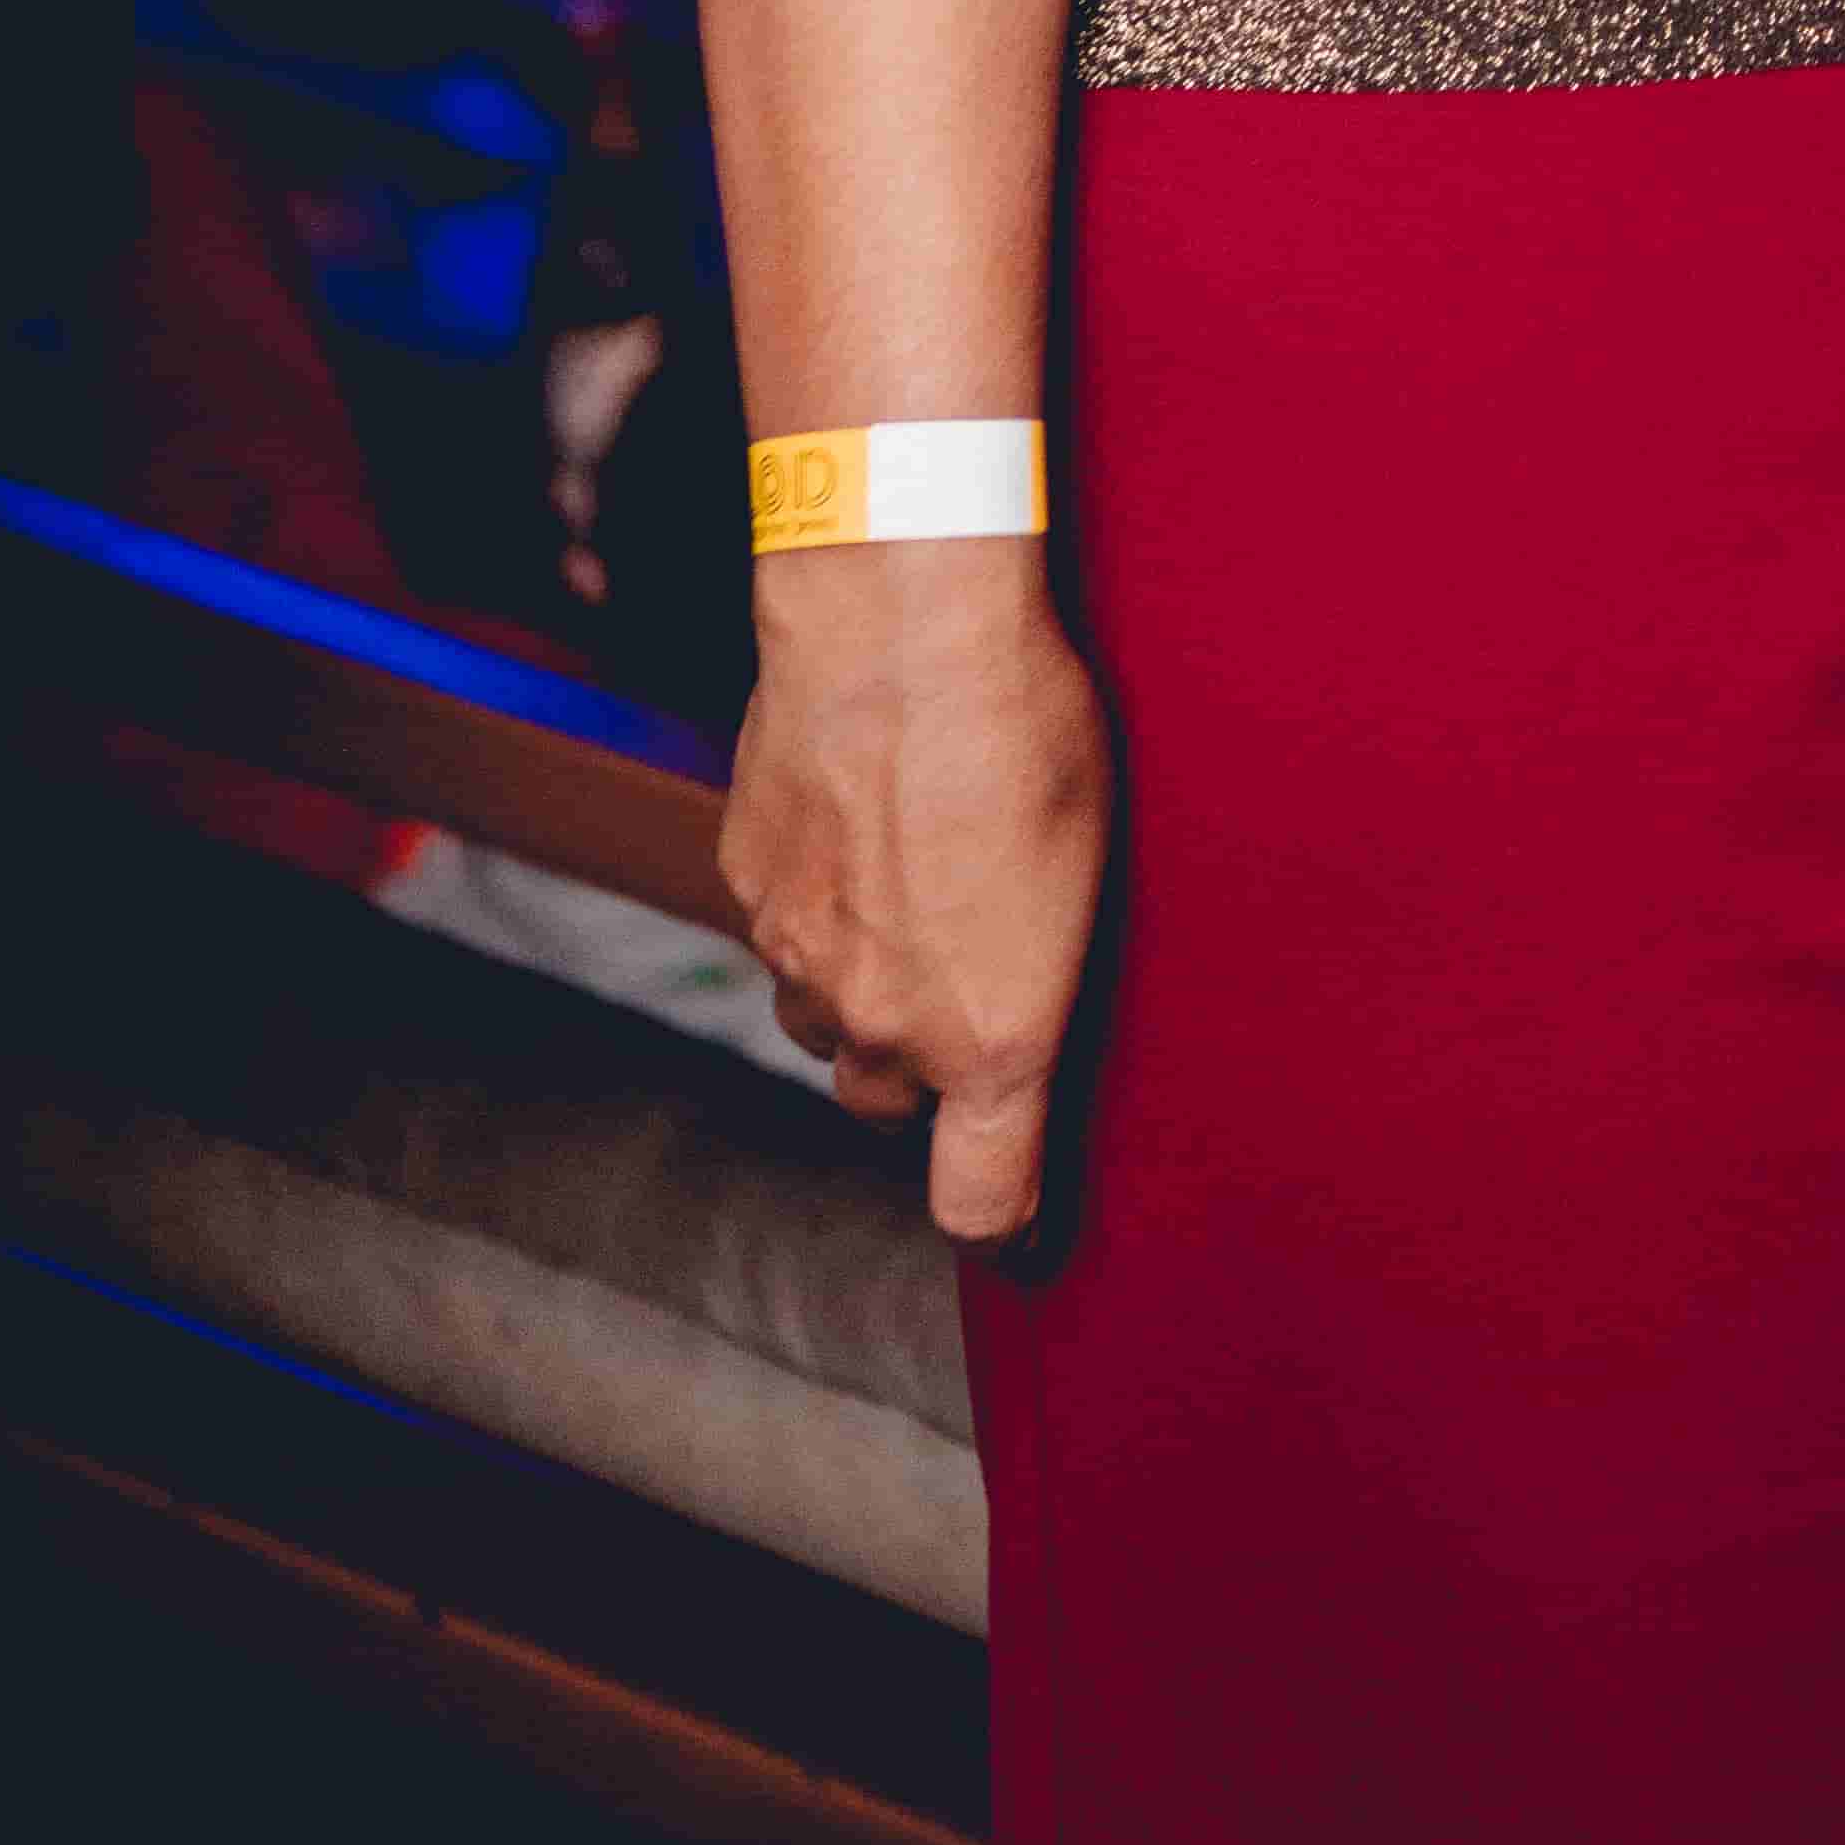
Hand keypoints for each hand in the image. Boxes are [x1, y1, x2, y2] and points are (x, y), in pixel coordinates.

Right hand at [719, 543, 1111, 1237]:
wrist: (901, 617)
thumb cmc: (1029, 721)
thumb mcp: (1093, 853)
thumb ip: (1052, 959)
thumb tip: (1039, 987)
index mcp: (996, 1033)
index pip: (978, 1199)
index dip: (997, 1226)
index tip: (1014, 1227)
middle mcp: (889, 1021)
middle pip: (892, 1101)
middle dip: (924, 1066)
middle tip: (964, 974)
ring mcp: (804, 958)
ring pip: (822, 1020)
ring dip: (860, 988)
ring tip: (908, 885)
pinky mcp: (750, 887)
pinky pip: (780, 930)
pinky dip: (814, 902)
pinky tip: (856, 818)